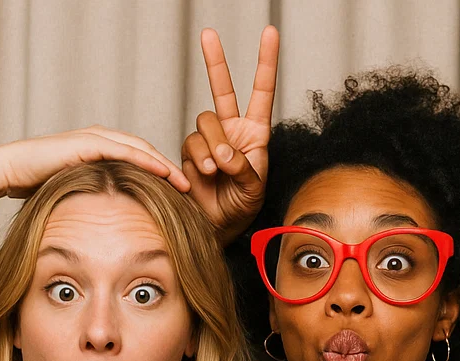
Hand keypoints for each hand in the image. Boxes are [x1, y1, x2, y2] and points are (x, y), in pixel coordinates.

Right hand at [0, 126, 189, 198]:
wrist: (11, 172)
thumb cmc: (39, 188)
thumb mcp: (77, 197)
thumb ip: (97, 204)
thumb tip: (112, 231)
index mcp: (101, 153)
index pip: (140, 162)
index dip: (161, 177)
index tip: (180, 197)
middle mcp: (102, 142)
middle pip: (146, 154)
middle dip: (170, 171)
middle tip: (192, 189)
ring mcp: (95, 139)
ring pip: (141, 149)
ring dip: (164, 165)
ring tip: (184, 183)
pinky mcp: (88, 142)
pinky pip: (125, 150)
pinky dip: (146, 160)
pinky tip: (163, 172)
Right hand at [181, 26, 278, 241]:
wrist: (217, 228)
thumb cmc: (241, 210)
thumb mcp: (254, 189)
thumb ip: (242, 167)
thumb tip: (222, 153)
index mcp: (255, 134)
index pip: (262, 93)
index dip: (265, 63)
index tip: (270, 33)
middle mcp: (231, 131)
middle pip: (222, 89)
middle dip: (215, 61)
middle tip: (208, 34)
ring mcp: (209, 141)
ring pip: (205, 122)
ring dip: (212, 145)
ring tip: (216, 170)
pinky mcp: (190, 152)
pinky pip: (191, 143)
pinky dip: (199, 158)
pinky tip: (205, 174)